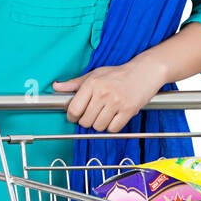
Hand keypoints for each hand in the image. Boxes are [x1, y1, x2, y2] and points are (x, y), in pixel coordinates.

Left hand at [51, 58, 168, 132]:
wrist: (144, 72)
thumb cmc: (118, 74)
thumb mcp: (95, 74)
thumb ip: (75, 83)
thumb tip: (56, 87)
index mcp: (92, 83)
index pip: (74, 109)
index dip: (72, 116)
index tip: (75, 116)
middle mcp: (103, 93)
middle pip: (85, 121)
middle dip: (86, 121)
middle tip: (92, 114)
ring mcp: (116, 102)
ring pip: (98, 126)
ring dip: (99, 124)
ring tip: (104, 114)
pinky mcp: (128, 110)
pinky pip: (113, 129)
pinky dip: (112, 126)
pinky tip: (114, 117)